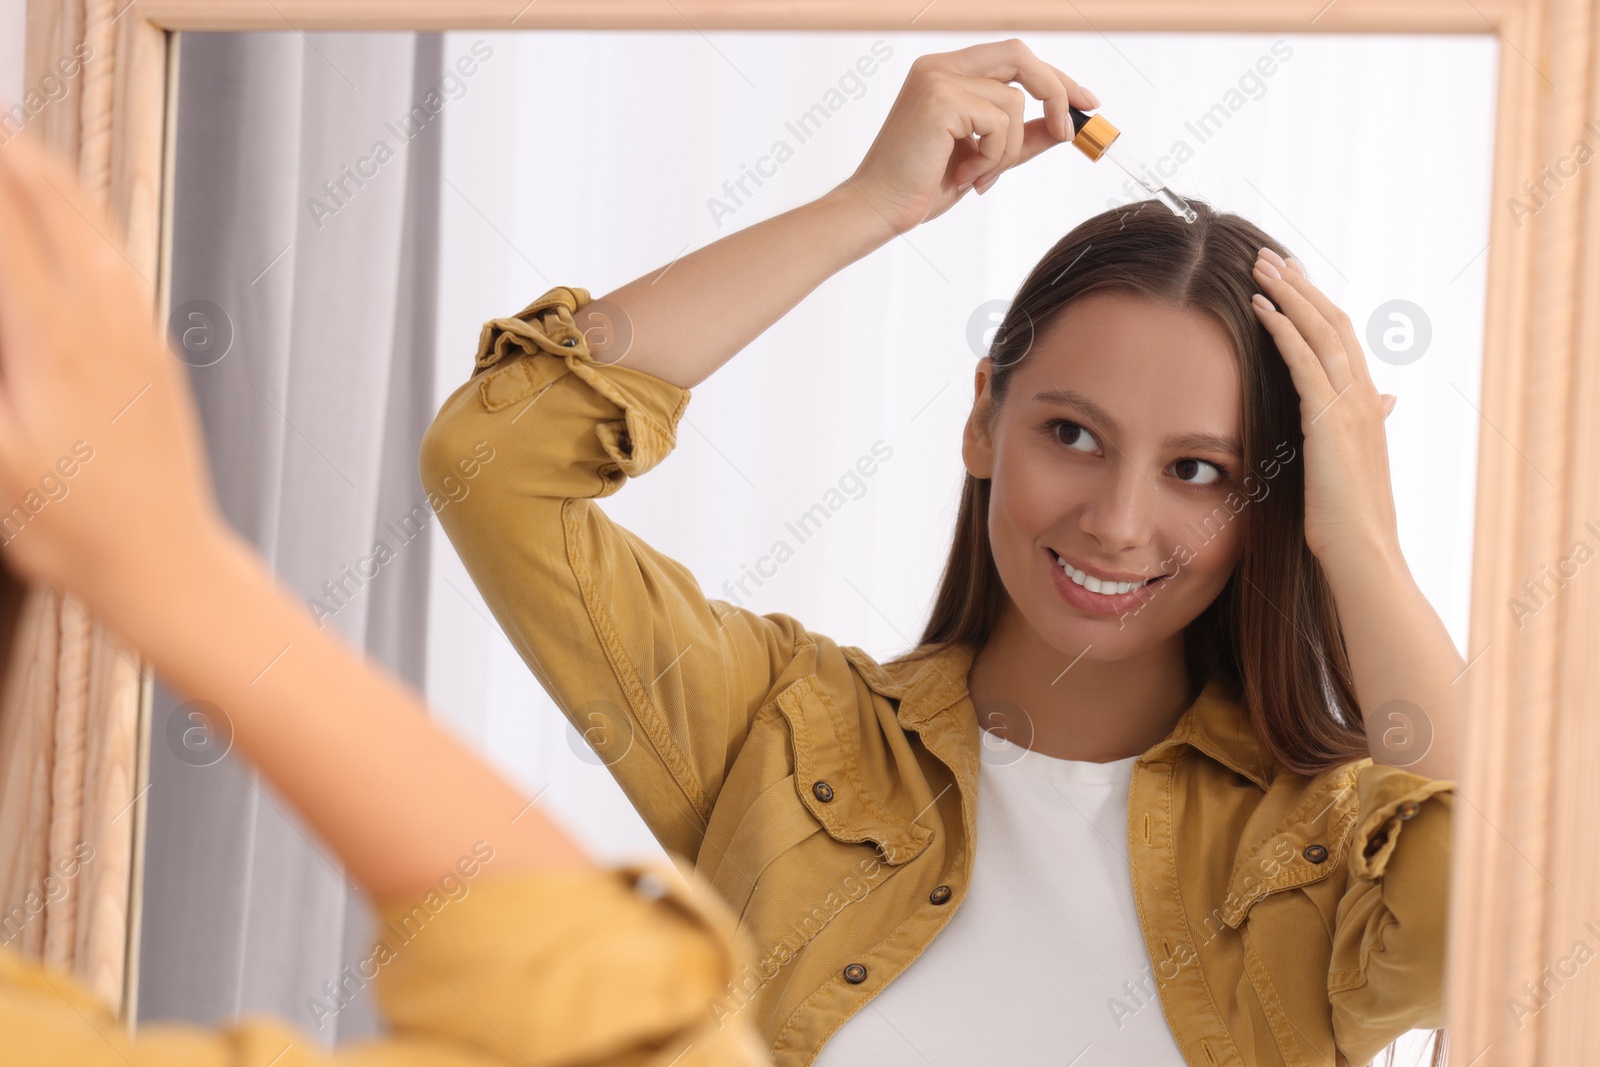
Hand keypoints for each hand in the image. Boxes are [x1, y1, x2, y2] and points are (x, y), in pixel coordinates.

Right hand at [0, 134, 224, 615]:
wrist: (168, 564)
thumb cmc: (75, 531)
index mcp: (53, 341)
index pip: (6, 224)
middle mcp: (105, 326)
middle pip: (57, 210)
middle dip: (15, 155)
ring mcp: (140, 339)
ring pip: (98, 233)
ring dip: (56, 182)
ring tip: (22, 147)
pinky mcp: (159, 360)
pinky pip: (123, 270)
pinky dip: (91, 227)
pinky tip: (78, 226)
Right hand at [838, 38, 1099, 233]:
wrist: (879, 208)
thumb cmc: (921, 186)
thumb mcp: (984, 159)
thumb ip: (1020, 138)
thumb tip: (1063, 128)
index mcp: (946, 72)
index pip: (1013, 59)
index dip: (1054, 78)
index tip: (1085, 103)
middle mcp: (940, 66)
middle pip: (1020, 56)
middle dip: (1055, 91)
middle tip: (1068, 131)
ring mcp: (939, 78)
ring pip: (1013, 102)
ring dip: (1008, 151)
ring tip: (979, 178)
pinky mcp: (941, 99)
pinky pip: (1000, 123)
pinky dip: (994, 158)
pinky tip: (965, 177)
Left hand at [1248, 247, 1399, 563]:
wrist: (1363, 551)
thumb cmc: (1349, 519)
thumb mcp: (1353, 464)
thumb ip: (1363, 427)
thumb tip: (1385, 401)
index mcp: (1368, 403)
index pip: (1342, 338)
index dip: (1317, 304)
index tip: (1292, 279)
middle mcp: (1364, 396)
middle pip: (1332, 322)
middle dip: (1301, 286)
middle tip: (1270, 256)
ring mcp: (1350, 406)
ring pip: (1320, 332)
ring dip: (1290, 294)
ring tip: (1260, 267)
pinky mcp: (1329, 420)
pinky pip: (1304, 361)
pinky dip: (1283, 329)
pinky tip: (1259, 307)